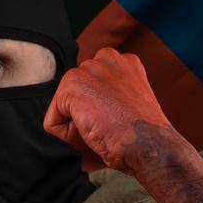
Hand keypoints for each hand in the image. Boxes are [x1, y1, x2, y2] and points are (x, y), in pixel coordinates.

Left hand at [44, 47, 186, 175]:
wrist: (149, 144)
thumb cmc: (144, 136)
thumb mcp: (129, 104)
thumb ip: (109, 95)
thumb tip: (83, 108)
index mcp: (124, 62)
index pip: (92, 87)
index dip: (101, 111)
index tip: (121, 119)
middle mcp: (107, 58)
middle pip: (75, 95)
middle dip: (86, 115)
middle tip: (112, 124)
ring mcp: (88, 70)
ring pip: (63, 107)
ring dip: (78, 125)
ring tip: (104, 127)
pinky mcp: (72, 86)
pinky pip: (53, 122)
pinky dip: (68, 136)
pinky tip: (94, 131)